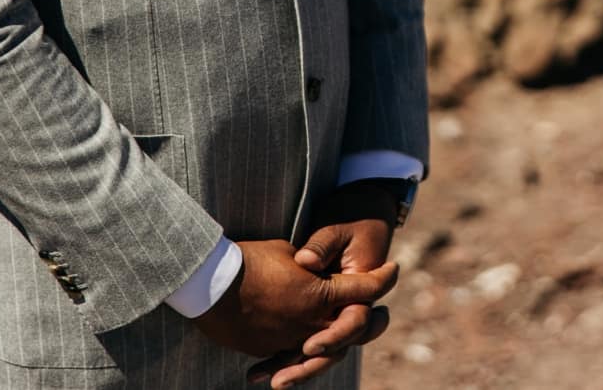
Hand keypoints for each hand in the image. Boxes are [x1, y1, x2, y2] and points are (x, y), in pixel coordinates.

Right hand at [189, 238, 396, 386]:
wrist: (208, 282)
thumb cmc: (249, 258)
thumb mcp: (287, 251)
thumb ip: (310, 262)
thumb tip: (314, 266)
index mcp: (319, 294)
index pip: (363, 289)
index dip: (381, 279)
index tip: (394, 269)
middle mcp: (310, 322)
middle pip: (349, 328)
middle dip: (369, 321)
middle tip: (382, 314)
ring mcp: (288, 339)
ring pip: (321, 348)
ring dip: (337, 342)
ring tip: (355, 333)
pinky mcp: (267, 348)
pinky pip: (291, 351)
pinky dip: (300, 349)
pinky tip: (303, 347)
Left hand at [245, 183, 402, 385]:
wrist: (362, 214)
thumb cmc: (352, 220)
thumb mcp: (338, 229)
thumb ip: (322, 247)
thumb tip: (304, 262)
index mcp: (363, 290)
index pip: (353, 322)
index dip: (333, 336)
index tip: (309, 346)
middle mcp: (351, 307)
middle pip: (336, 347)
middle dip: (308, 365)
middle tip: (283, 378)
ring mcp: (334, 314)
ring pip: (318, 352)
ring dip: (293, 368)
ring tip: (266, 379)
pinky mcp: (317, 315)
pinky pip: (303, 344)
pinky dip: (283, 358)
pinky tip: (257, 371)